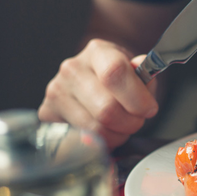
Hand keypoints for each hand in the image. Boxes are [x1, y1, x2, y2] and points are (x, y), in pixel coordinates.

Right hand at [38, 39, 158, 148]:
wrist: (94, 84)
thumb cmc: (121, 81)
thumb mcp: (138, 73)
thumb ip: (145, 74)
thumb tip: (141, 65)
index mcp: (97, 52)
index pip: (115, 73)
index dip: (137, 98)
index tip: (149, 109)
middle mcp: (72, 69)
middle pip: (107, 109)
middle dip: (131, 123)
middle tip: (136, 121)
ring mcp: (56, 91)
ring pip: (94, 129)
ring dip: (117, 135)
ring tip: (121, 127)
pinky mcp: (47, 113)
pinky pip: (80, 140)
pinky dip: (99, 143)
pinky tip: (104, 132)